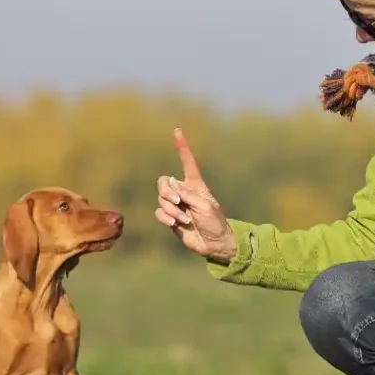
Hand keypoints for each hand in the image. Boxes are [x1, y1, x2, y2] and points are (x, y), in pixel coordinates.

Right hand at [155, 128, 236, 262]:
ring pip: (161, 199)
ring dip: (171, 209)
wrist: (214, 243)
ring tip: (184, 219)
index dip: (182, 147)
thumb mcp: (205, 206)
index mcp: (195, 185)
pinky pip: (159, 212)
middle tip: (178, 202)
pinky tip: (176, 223)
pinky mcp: (170, 218)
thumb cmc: (215, 222)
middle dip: (167, 191)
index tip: (177, 131)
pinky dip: (166, 217)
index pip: (187, 162)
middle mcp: (184, 192)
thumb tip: (170, 185)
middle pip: (164, 182)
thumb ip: (187, 194)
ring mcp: (176, 205)